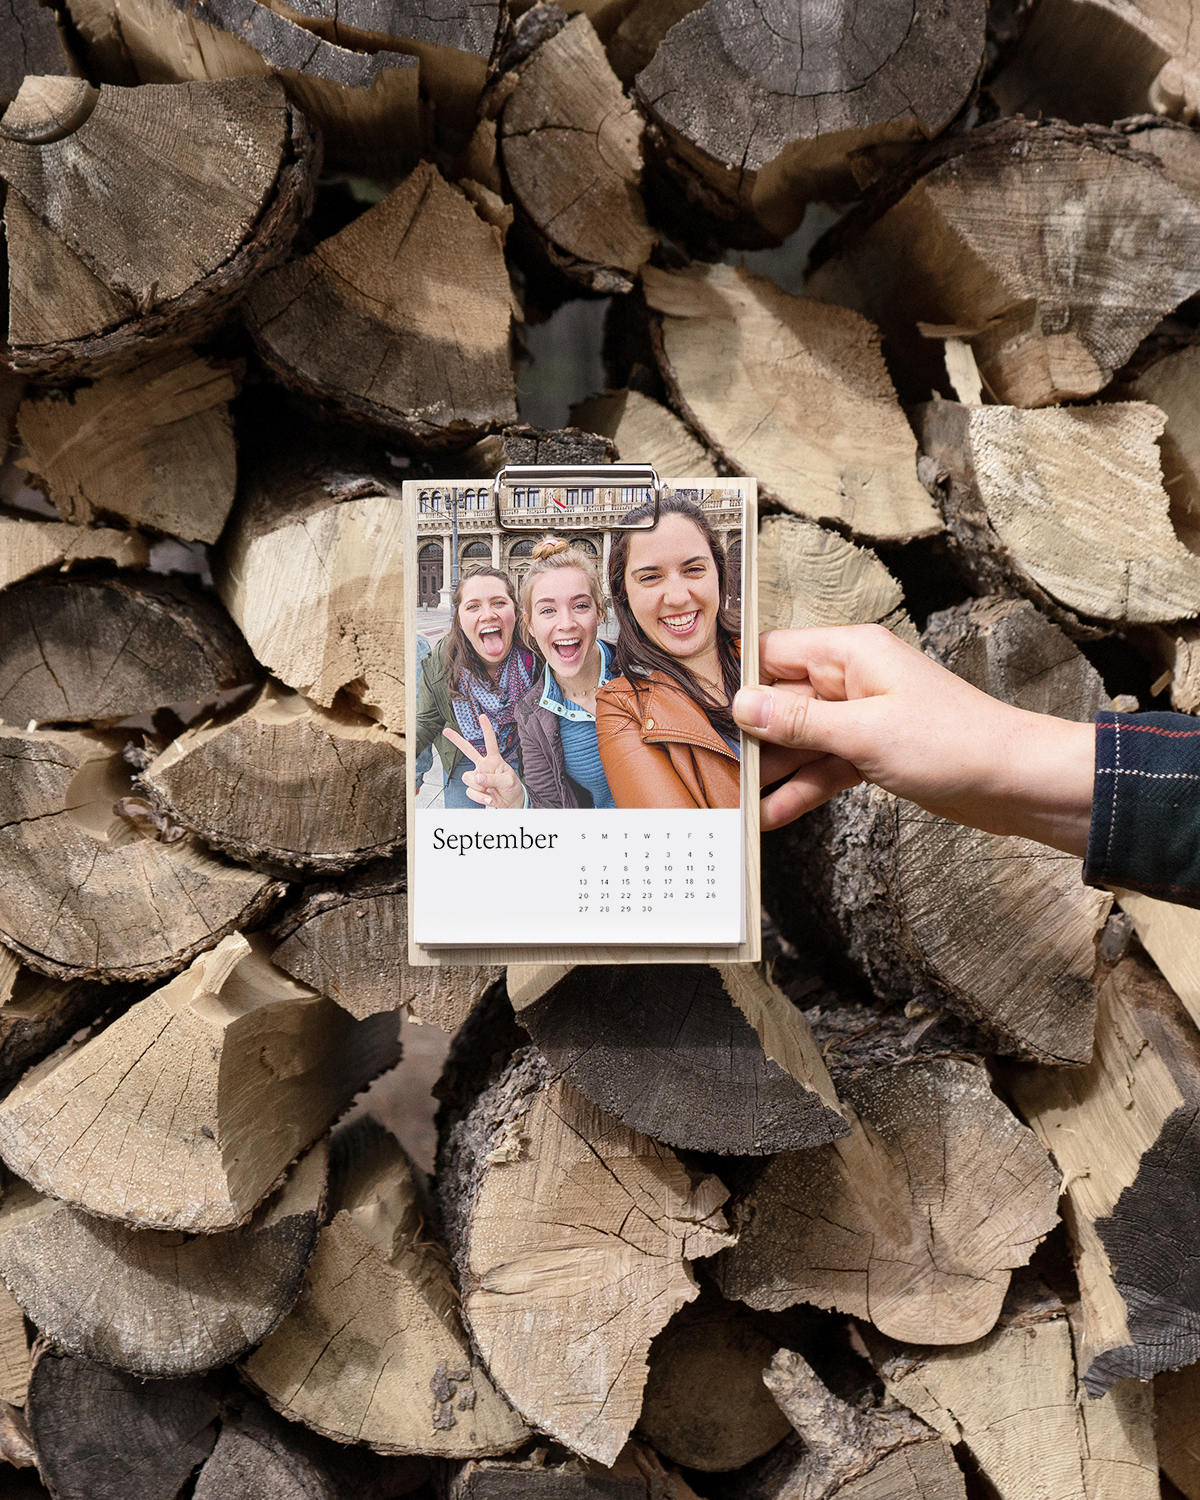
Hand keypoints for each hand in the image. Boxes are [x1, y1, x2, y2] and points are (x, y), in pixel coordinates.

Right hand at [442, 715, 525, 809]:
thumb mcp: (508, 780)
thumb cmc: (511, 787)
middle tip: (446, 731)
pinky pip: (471, 792)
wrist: (510, 801)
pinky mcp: (474, 789)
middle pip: (468, 750)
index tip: (482, 717)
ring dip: (479, 787)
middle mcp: (483, 766)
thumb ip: (493, 778)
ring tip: (491, 790)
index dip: (486, 730)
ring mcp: (477, 777)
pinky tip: (489, 798)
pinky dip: (480, 797)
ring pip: (468, 777)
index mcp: (493, 760)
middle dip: (456, 740)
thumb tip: (478, 777)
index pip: (490, 742)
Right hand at [734, 625, 1094, 854]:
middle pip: (780, 700)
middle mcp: (852, 678)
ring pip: (799, 739)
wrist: (1015, 782)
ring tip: (733, 802)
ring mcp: (862, 717)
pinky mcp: (873, 752)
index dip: (737, 680)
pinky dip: (802, 789)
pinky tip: (773, 815)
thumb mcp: (864, 733)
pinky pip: (824, 766)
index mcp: (851, 652)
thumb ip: (798, 720)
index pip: (773, 654)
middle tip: (711, 766)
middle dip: (749, 735)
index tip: (700, 707)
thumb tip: (743, 706)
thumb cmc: (955, 743)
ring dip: (772, 771)